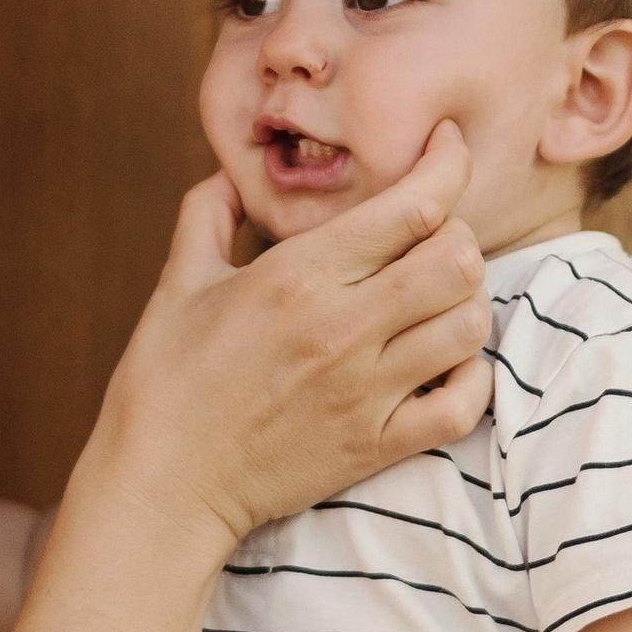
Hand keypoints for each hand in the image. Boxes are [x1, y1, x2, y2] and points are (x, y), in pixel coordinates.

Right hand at [87, 123, 493, 563]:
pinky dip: (471, 379)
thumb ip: (208, 212)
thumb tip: (233, 174)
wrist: (160, 484)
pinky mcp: (375, 446)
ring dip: (465, 303)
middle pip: (458, 259)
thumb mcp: (178, 281)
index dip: (446, 164)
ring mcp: (365, 392)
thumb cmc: (163, 380)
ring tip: (437, 301)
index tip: (446, 146)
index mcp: (296, 276)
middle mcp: (341, 328)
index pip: (412, 205)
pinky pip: (463, 406)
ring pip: (468, 325)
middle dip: (456, 234)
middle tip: (433, 238)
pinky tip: (445, 365)